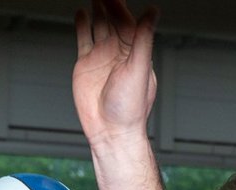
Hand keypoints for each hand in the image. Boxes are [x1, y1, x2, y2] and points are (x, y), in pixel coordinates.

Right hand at [73, 0, 158, 146]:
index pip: (127, 21)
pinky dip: (83, 25)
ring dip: (98, 9)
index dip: (120, 5)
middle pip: (113, 20)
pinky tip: (83, 12)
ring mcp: (102, 57)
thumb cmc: (130, 107)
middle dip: (108, 3)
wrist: (110, 131)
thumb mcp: (139, 68)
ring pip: (99, 26)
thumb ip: (143, 39)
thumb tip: (153, 12)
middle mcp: (119, 52)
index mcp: (135, 52)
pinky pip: (84, 39)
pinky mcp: (86, 64)